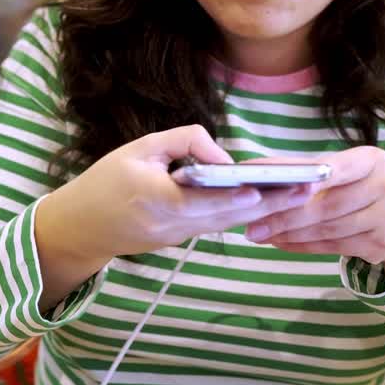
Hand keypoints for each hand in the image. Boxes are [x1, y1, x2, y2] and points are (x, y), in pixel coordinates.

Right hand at [35, 126, 312, 308]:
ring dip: (263, 211)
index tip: (260, 191)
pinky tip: (269, 202)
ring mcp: (176, 238)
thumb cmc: (105, 181)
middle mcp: (170, 224)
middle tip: (304, 191)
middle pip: (226, 215)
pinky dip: (242, 215)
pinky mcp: (179, 242)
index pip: (201, 199)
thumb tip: (223, 156)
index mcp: (154, 198)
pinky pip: (216, 226)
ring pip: (227, 224)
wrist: (80, 228)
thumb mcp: (139, 148)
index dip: (232, 197)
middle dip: (267, 204)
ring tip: (297, 195)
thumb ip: (183, 142)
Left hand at [245, 147, 384, 281]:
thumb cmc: (363, 187)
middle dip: (285, 215)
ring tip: (261, 234)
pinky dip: (303, 246)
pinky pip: (334, 246)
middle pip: (327, 204)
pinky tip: (281, 243)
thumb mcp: (348, 170)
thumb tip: (256, 170)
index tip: (274, 184)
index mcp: (373, 160)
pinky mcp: (381, 244)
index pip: (335, 168)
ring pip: (328, 228)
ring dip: (290, 234)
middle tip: (252, 223)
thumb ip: (309, 170)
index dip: (306, 177)